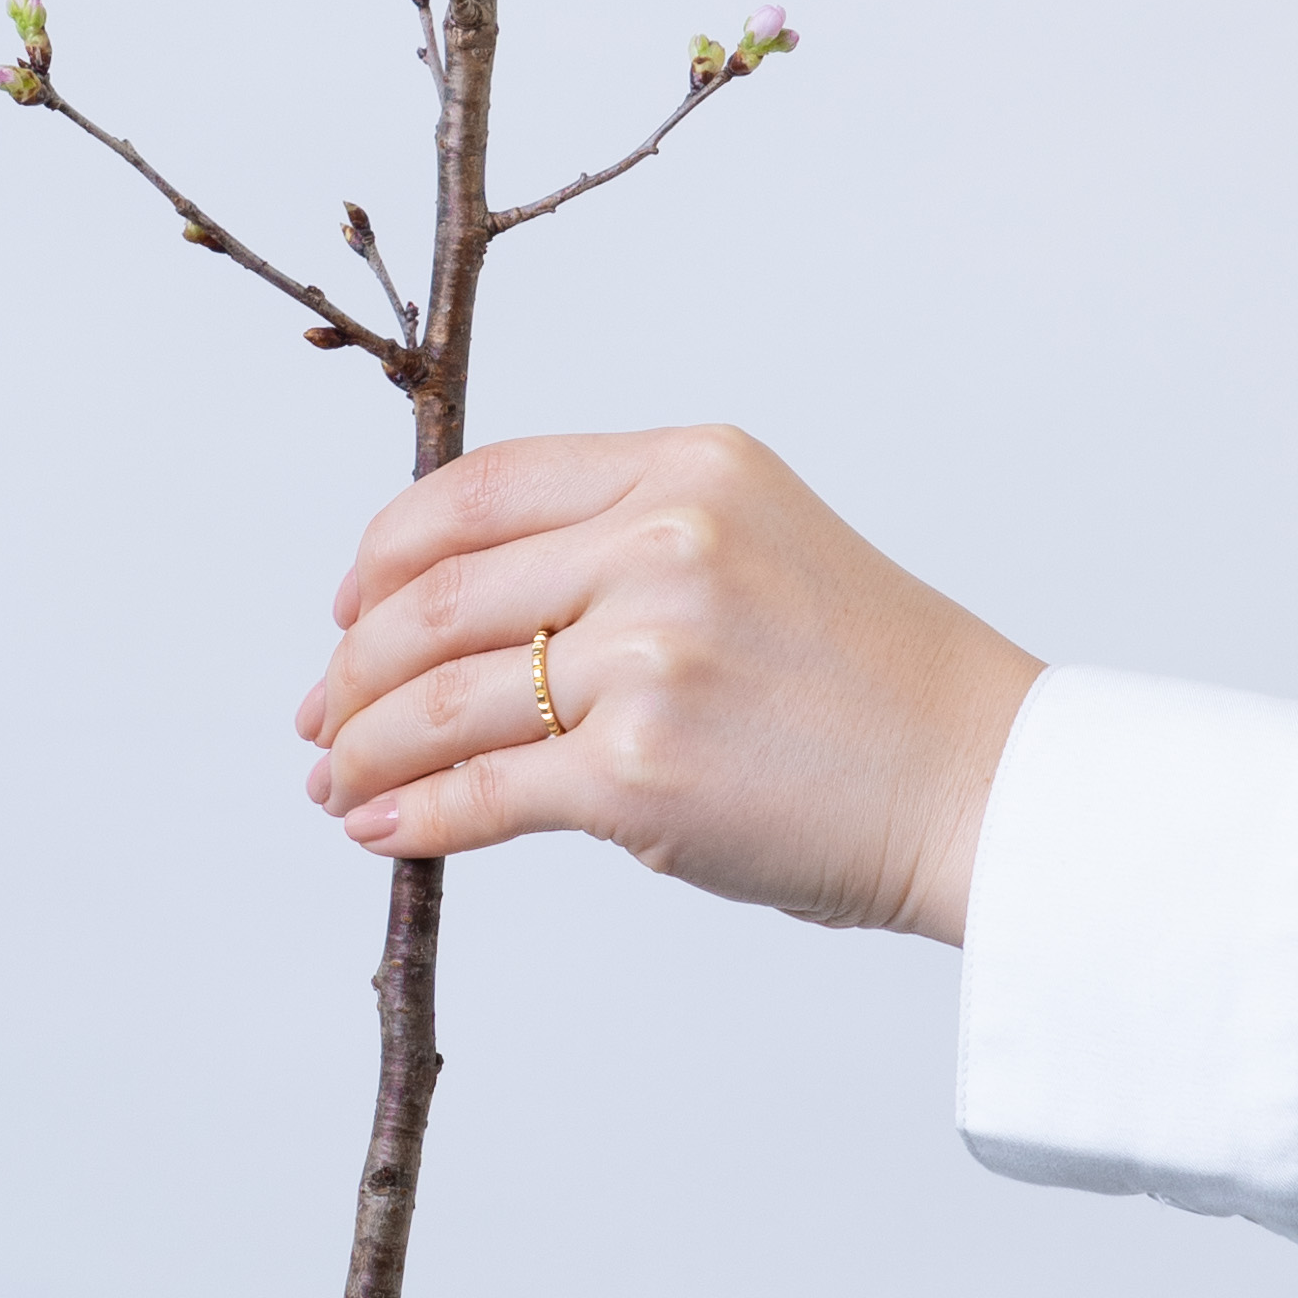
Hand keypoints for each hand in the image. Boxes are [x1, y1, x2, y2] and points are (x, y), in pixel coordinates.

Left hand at [297, 423, 1039, 943]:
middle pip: (440, 593)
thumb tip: (457, 611)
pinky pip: (482, 791)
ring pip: (442, 696)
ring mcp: (649, 654)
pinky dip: (413, 816)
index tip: (347, 606)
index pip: (480, 486)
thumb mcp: (752, 543)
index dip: (387, 549)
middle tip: (317, 714)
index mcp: (686, 465)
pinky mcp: (641, 771)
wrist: (980, 781)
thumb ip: (623, 544)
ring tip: (335, 782)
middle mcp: (663, 541)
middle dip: (355, 663)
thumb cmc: (868, 682)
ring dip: (364, 748)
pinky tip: (381, 831)